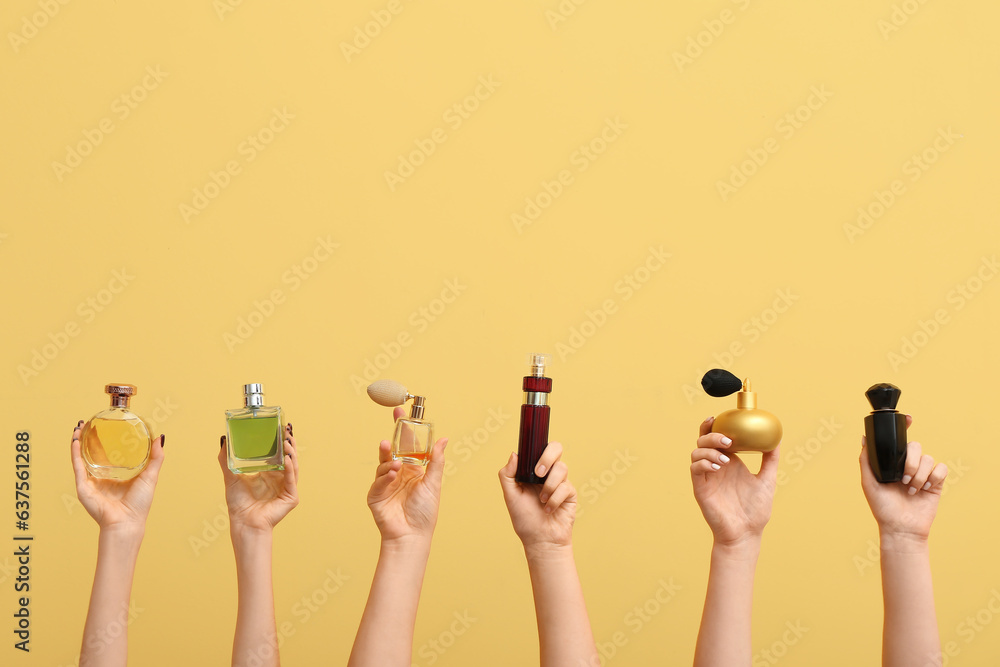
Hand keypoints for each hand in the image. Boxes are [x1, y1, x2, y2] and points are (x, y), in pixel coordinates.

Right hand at [70, 421, 165, 531]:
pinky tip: (75, 441)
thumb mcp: (150, 476)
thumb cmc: (139, 504)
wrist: (127, 522)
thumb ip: (156, 457)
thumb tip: (160, 437)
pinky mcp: (83, 488)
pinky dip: (75, 454)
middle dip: (88, 439)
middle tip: (89, 423)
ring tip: (79, 427)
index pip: (108, 455)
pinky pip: (78, 467)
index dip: (105, 441)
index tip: (106, 426)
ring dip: (78, 443)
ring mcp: (91, 483)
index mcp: (116, 477)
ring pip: (81, 458)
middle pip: (92, 455)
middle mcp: (102, 479)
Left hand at [218, 424, 298, 533]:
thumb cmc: (239, 504)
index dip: (281, 440)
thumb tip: (224, 439)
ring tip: (287, 440)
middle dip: (289, 443)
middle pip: (289, 457)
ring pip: (293, 466)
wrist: (243, 523)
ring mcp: (287, 487)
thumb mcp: (232, 476)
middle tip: (287, 430)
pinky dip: (290, 468)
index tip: (280, 426)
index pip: (279, 453)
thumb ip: (226, 459)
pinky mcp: (291, 497)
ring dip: (291, 452)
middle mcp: (281, 479)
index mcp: (270, 473)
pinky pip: (292, 479)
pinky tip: (287, 458)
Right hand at [367, 407, 447, 542]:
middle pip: (392, 450)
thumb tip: (444, 439)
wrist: (413, 536)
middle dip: (392, 436)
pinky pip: (379, 481)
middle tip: (394, 423)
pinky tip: (393, 475)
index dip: (404, 428)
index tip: (401, 411)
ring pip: (384, 463)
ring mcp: (386, 483)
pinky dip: (385, 476)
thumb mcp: (433, 483)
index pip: (407, 445)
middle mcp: (398, 473)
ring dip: (389, 459)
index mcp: (412, 469)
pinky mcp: (376, 495)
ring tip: (396, 464)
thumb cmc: (425, 512)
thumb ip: (436, 460)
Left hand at [499, 442, 576, 552]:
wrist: (540, 540)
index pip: (539, 448)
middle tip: (538, 473)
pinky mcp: (570, 493)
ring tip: (541, 500)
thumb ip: (508, 475)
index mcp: (533, 470)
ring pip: (561, 468)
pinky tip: (549, 510)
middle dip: (547, 458)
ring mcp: (560, 482)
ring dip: (549, 485)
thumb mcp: (510, 496)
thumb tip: (514, 454)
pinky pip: (566, 487)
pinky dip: (555, 499)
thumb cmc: (524, 519)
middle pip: (556, 448)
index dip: (538, 448)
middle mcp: (548, 473)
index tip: (530, 462)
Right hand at [690, 416, 778, 547]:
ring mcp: (707, 477)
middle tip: (727, 439)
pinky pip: (696, 469)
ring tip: (725, 459)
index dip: (713, 425)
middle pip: (703, 441)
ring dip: (709, 451)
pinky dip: (704, 464)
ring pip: (696, 453)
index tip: (720, 417)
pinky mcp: (700, 488)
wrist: (746, 533)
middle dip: (711, 435)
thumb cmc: (755, 510)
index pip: (716, 438)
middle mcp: (715, 466)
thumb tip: (776, 439)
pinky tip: (718, 467)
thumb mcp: (767, 480)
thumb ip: (771, 460)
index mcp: (729, 462)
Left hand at [860, 415, 946, 541]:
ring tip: (910, 489)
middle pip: (916, 446)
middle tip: (902, 479)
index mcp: (892, 462)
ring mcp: (923, 474)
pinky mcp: (936, 483)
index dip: (905, 427)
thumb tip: (864, 438)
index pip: (901, 440)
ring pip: (928, 458)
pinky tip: (923, 489)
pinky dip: (932, 478)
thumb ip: (866, 460)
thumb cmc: (882, 507)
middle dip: (909, 461)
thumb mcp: (868, 482)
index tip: (908, 418)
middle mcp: (908, 465)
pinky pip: (941, 469)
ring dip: (918, 474)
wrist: (900, 527)